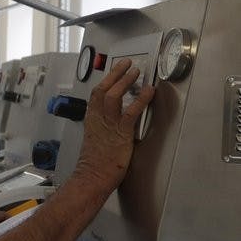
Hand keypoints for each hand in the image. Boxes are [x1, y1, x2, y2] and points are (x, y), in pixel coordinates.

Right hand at [73, 58, 154, 191]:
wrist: (93, 176)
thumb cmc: (95, 164)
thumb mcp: (96, 140)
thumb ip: (103, 128)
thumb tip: (113, 123)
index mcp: (91, 120)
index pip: (96, 94)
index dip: (106, 80)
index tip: (114, 72)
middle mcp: (97, 118)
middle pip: (103, 89)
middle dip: (115, 74)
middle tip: (127, 64)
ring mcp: (108, 124)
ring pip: (114, 95)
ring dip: (126, 81)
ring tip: (136, 72)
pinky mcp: (120, 132)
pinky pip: (131, 111)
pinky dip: (141, 99)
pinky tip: (149, 91)